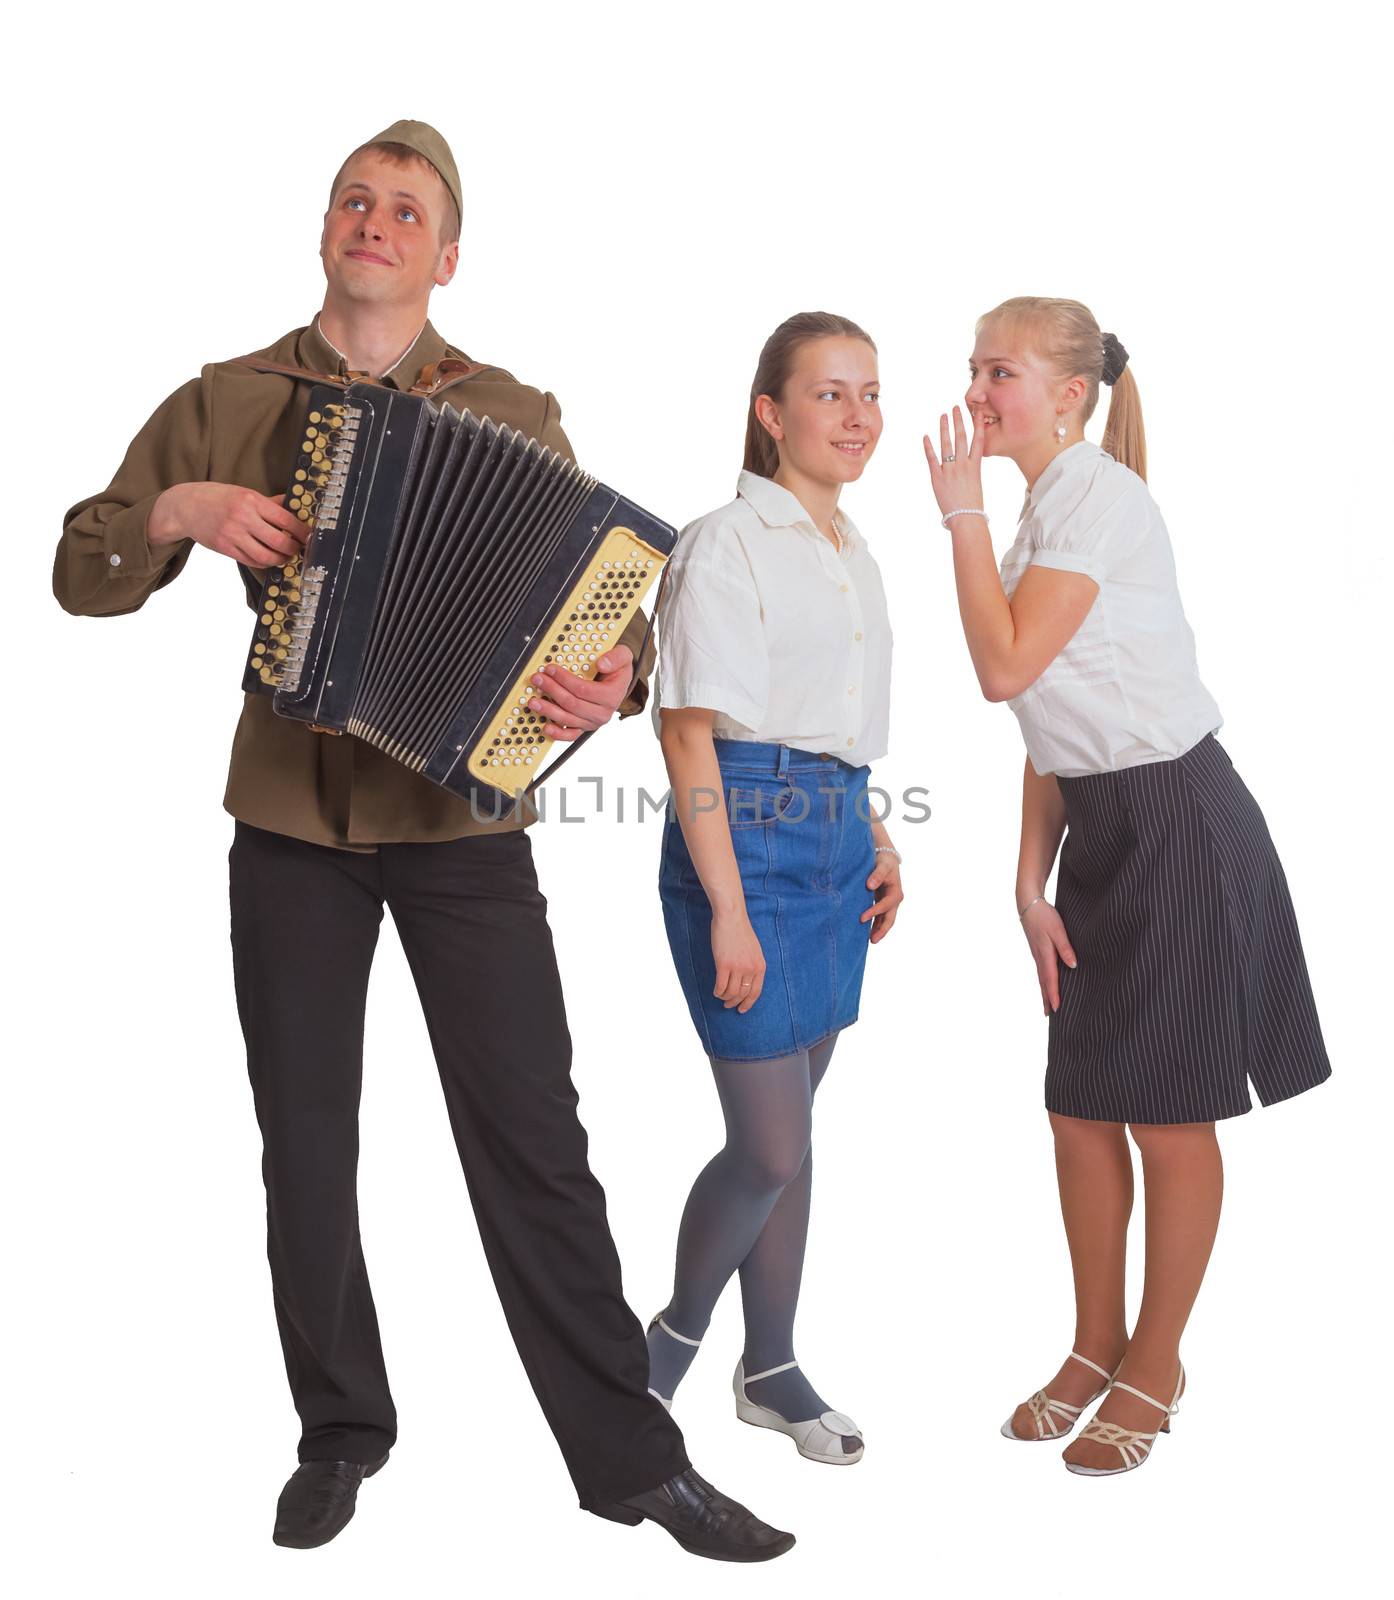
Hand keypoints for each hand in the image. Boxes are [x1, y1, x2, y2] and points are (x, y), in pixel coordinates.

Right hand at [148, 482, 306, 566]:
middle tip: (299, 549)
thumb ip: (268, 502)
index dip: (302, 531)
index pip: (285, 519)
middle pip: (279, 541)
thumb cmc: (217, 497)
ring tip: (285, 556)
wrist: (186, 505)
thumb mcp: (244, 492)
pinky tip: (269, 558)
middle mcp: (243, 517)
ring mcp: (233, 535)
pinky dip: (264, 563)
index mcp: (251, 500)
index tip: (309, 536)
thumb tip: (294, 506)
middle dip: (294, 548)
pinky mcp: (225, 548)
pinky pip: (251, 561)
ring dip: (281, 559)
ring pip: (266, 556)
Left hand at [528, 644, 634, 741]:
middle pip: (572, 704)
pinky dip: (557, 733)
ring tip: (534, 701)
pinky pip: (570, 735)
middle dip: (552, 690)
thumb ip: (615, 658)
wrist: (618, 683)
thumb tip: (601, 664)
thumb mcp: (622, 657)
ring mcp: (592, 722)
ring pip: (567, 719)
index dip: (564, 679)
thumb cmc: (617, 670)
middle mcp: (602, 712)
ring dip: (548, 710)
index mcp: (612, 696)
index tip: (550, 669)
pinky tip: (545, 727)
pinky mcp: (584, 727)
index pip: (583, 689)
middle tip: (538, 679)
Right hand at [712, 906, 764, 1010]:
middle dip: (734, 1002)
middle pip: (743, 994)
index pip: (756, 992)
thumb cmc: (740, 931)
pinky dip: (717, 991)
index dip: (748, 1003)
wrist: (731, 918)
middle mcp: (751, 969)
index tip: (742, 1009)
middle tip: (728, 1004)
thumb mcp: (754, 950)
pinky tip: (715, 990)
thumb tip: (746, 980)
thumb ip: (752, 964)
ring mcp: (738, 967)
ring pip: (731, 992)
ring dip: (725, 998)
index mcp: (760, 966)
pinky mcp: (724, 965)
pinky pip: (721, 986)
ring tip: (720, 996)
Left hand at [861, 850, 903, 942]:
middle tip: (872, 940)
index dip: (875, 912)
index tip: (862, 918)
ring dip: (879, 930)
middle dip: (882, 930)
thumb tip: (870, 885)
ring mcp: (889, 903)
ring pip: (886, 920)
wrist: (886, 857)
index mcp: (896, 892)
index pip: (885, 905)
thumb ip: (877, 874)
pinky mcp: (883, 903)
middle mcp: (894, 900)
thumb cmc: (884, 861)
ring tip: (870, 941)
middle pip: (890, 918)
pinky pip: (881, 917)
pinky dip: (875, 924)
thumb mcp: (883, 865)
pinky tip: (868, 933)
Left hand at [921, 404, 984, 522]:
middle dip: (958, 421)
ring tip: (943, 416)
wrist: (965, 518)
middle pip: (961, 438)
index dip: (977, 425)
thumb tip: (966, 462)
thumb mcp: (975, 483)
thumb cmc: (972, 505)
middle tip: (956, 407)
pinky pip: (932, 459)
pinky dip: (928, 447)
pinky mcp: (937, 478)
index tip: (976, 413)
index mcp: (975, 467)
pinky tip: (926, 436)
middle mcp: (963, 466)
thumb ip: (970, 470)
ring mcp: (950, 471)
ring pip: (947, 445)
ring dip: (944, 428)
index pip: (978, 440)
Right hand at [1019, 898, 1076, 1014]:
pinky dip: (1043, 981)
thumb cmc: (1044, 916)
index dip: (1054, 994)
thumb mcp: (1058, 930)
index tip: (1056, 1008)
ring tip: (1046, 1005)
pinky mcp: (1037, 950)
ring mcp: (1037, 954)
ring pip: (1041, 977)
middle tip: (1049, 1014)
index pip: (1050, 978)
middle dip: (1047, 998)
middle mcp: (1039, 957)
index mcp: (1045, 954)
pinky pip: (1040, 970)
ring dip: (1044, 991)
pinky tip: (1045, 983)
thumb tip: (1073, 965)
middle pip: (1043, 982)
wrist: (1028, 904)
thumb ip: (1066, 948)